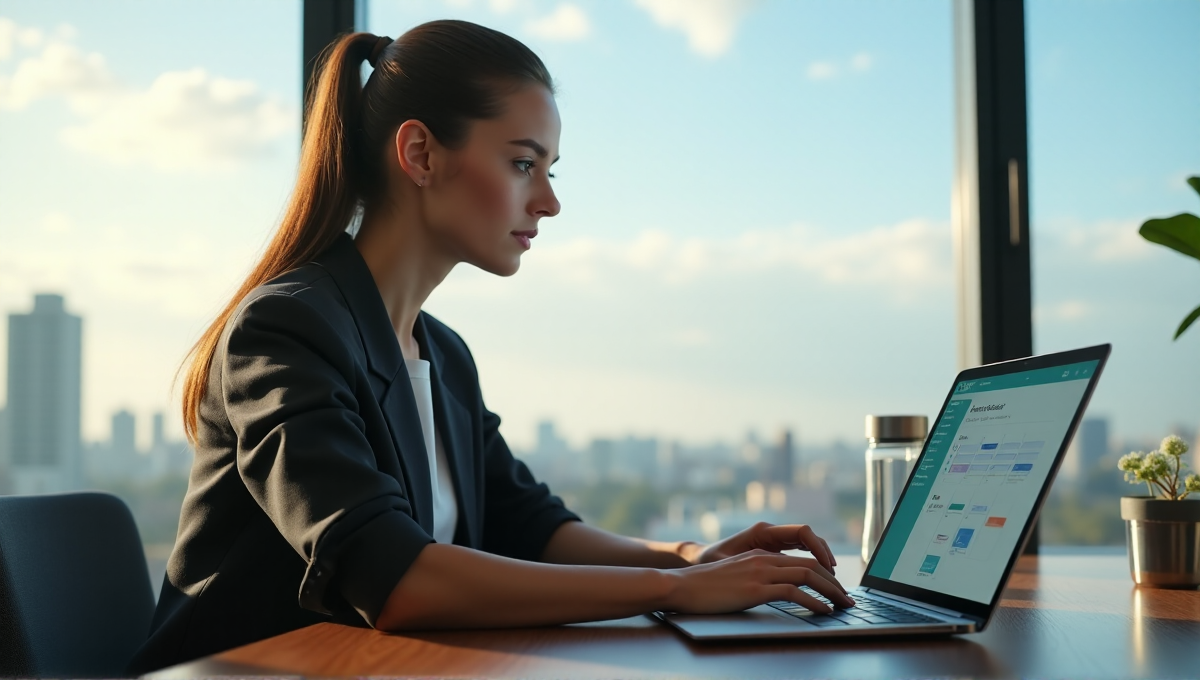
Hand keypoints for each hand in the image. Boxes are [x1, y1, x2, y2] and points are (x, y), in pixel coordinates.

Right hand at [664, 549, 854, 614]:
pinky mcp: (756, 588)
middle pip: (811, 566)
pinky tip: (823, 611)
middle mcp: (764, 559)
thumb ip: (755, 578)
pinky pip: (793, 592)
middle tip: (848, 600)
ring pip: (808, 575)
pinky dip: (813, 602)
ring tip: (843, 606)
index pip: (801, 560)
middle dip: (835, 583)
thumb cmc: (705, 587)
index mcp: (760, 555)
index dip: (823, 574)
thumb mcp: (735, 578)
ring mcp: (760, 572)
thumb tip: (774, 591)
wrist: (682, 586)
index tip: (835, 590)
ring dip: (831, 592)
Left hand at [694, 522, 837, 574]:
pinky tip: (820, 579)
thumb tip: (767, 571)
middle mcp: (772, 533)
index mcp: (763, 531)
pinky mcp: (774, 549)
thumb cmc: (710, 560)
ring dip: (822, 560)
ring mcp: (774, 539)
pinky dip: (812, 562)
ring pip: (807, 545)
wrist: (700, 556)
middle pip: (810, 538)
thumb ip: (748, 566)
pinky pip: (800, 552)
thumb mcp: (728, 563)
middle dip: (826, 557)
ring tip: (833, 582)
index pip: (801, 532)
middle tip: (838, 581)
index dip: (818, 548)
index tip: (829, 567)